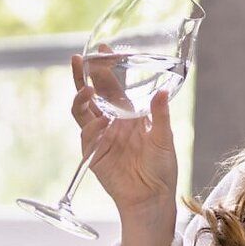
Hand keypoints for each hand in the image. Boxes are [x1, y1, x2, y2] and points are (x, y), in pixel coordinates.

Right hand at [70, 50, 177, 216]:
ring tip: (86, 89)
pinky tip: (101, 124)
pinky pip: (87, 135)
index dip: (107, 68)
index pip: (114, 86)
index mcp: (130, 115)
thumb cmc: (161, 168)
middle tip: (80, 58)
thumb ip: (160, 116)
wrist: (151, 197)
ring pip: (83, 111)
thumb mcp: (165, 139)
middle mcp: (112, 122)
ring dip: (81, 98)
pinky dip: (92, 127)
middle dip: (85, 75)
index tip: (104, 49)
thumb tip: (162, 91)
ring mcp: (100, 137)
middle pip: (93, 93)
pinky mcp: (93, 153)